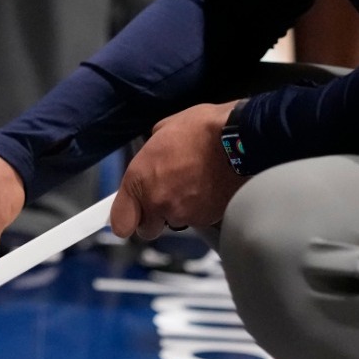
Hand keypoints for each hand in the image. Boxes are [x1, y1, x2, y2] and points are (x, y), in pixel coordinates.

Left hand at [109, 102, 244, 240]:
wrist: (238, 141)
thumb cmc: (201, 129)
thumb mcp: (163, 130)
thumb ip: (151, 154)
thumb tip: (153, 159)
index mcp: (139, 179)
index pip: (120, 222)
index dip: (126, 220)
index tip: (130, 216)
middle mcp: (157, 202)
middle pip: (148, 229)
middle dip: (156, 216)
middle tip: (168, 196)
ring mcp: (182, 214)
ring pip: (175, 223)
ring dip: (181, 210)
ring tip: (195, 184)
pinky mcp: (206, 220)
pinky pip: (198, 219)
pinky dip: (202, 209)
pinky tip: (209, 188)